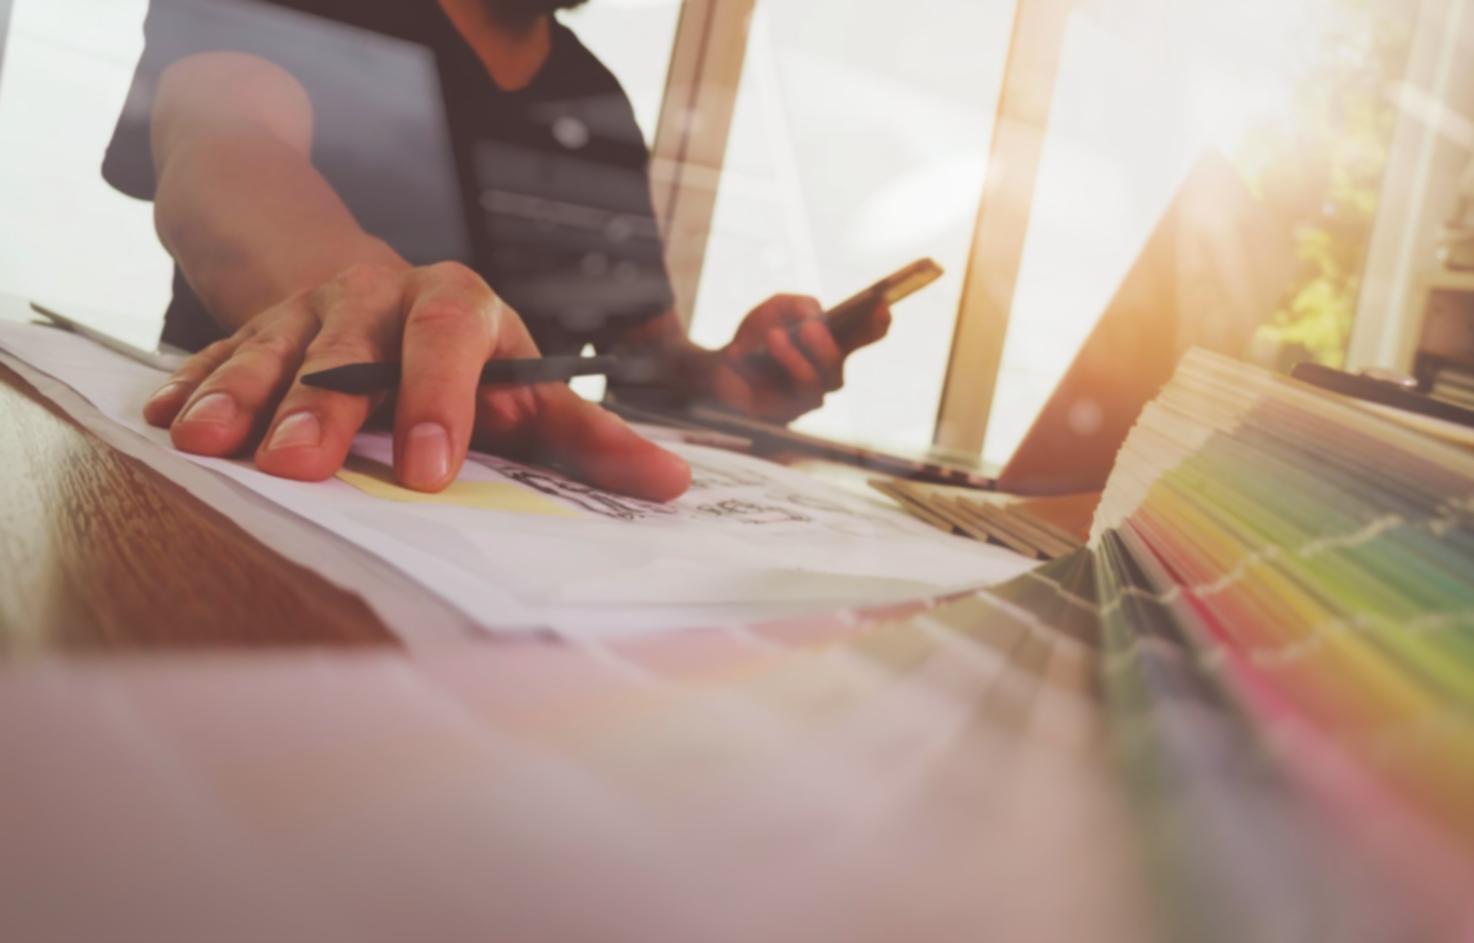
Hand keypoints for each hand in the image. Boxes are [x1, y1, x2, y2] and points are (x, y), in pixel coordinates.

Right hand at [142, 261, 690, 499]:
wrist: (382, 290)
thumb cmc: (470, 362)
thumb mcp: (530, 390)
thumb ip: (591, 439)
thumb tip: (676, 484)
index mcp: (457, 306)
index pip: (451, 337)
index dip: (440, 398)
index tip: (430, 471)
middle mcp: (379, 295)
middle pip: (347, 342)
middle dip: (322, 403)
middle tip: (300, 465)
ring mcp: (307, 309)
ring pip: (270, 346)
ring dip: (240, 395)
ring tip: (208, 443)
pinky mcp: (253, 329)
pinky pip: (214, 354)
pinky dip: (191, 388)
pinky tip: (163, 423)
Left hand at [708, 293, 891, 422]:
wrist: (720, 366)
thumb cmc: (754, 338)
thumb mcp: (774, 309)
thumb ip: (797, 305)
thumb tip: (816, 315)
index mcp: (829, 345)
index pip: (862, 337)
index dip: (876, 325)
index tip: (883, 307)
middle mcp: (824, 373)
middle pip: (841, 364)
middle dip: (830, 345)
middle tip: (814, 326)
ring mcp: (808, 396)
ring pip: (821, 380)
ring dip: (798, 356)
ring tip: (775, 336)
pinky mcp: (788, 413)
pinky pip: (795, 393)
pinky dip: (781, 366)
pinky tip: (763, 348)